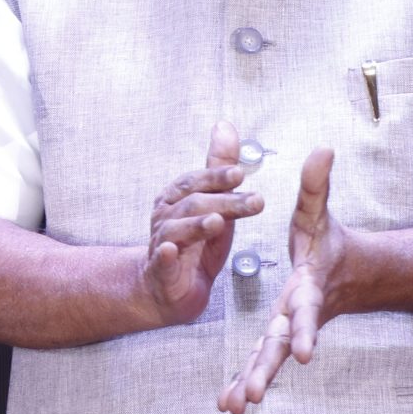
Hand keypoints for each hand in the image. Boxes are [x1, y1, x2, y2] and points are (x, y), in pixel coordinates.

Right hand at [138, 122, 261, 326]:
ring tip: (217, 222)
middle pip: (193, 203)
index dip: (216, 176)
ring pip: (177, 229)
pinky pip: (160, 260)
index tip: (240, 174)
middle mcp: (165, 216)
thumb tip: (224, 127)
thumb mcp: (213, 202)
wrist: (167, 287)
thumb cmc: (193, 242)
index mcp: (177, 197)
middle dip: (223, 201)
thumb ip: (218, 168)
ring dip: (197, 225)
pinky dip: (164, 254)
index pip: (195, 181)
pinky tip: (170, 250)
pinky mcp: (160, 270)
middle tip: (253, 202)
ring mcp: (161, 242)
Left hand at [221, 147, 351, 413]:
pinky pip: (262, 361)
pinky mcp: (280, 336)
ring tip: (235, 406)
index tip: (302, 355)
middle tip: (253, 395)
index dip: (303, 331)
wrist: (351, 273)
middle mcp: (299, 313)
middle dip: (268, 369)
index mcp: (309, 286)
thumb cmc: (329, 241)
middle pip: (282, 345)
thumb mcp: (320, 211)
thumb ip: (317, 184)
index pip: (306, 310)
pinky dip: (248, 380)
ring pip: (270, 360)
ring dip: (253, 381)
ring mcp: (289, 329)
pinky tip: (230, 403)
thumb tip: (321, 148)